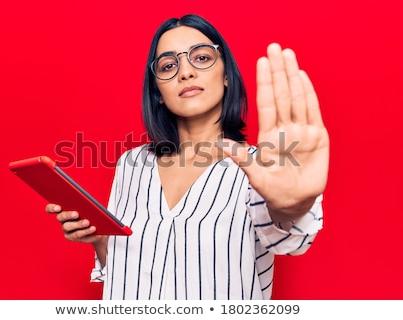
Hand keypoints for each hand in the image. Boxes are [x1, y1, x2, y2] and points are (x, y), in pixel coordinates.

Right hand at [45, 203, 106, 244]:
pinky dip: (87, 232)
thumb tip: (86, 202)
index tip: (58, 208)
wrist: (98, 227)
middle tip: (76, 214)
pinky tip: (93, 229)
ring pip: (69, 227)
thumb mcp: (86, 206)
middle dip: (68, 215)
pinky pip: (79, 236)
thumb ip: (83, 203)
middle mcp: (62, 221)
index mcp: (62, 210)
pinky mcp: (74, 238)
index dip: (52, 208)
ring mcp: (67, 231)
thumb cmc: (90, 212)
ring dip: (78, 225)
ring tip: (87, 222)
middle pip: (61, 217)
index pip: (50, 208)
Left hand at [220, 43, 328, 220]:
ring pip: (297, 98)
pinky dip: (309, 94)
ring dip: (293, 76)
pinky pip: (313, 111)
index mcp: (268, 136)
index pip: (266, 103)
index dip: (264, 82)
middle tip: (274, 47)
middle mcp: (285, 129)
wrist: (295, 203)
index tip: (260, 62)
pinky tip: (302, 77)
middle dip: (278, 71)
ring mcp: (302, 131)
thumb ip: (242, 160)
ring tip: (288, 55)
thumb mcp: (257, 177)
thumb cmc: (274, 191)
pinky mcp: (317, 137)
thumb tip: (220, 145)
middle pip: (281, 94)